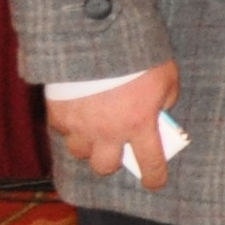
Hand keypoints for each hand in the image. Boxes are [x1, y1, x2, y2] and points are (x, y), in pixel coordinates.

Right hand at [45, 59, 179, 191]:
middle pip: (104, 167)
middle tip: (115, 148)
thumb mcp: (166, 77)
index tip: (154, 183)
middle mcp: (108, 133)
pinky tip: (75, 112)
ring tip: (93, 129)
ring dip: (87, 144)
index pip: (150, 162)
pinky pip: (62, 130)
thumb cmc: (137, 58)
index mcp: (139, 125)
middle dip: (111, 161)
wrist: (96, 41)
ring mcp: (80, 126)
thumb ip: (165, 99)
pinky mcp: (58, 114)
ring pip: (79, 152)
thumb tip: (158, 112)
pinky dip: (69, 125)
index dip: (153, 177)